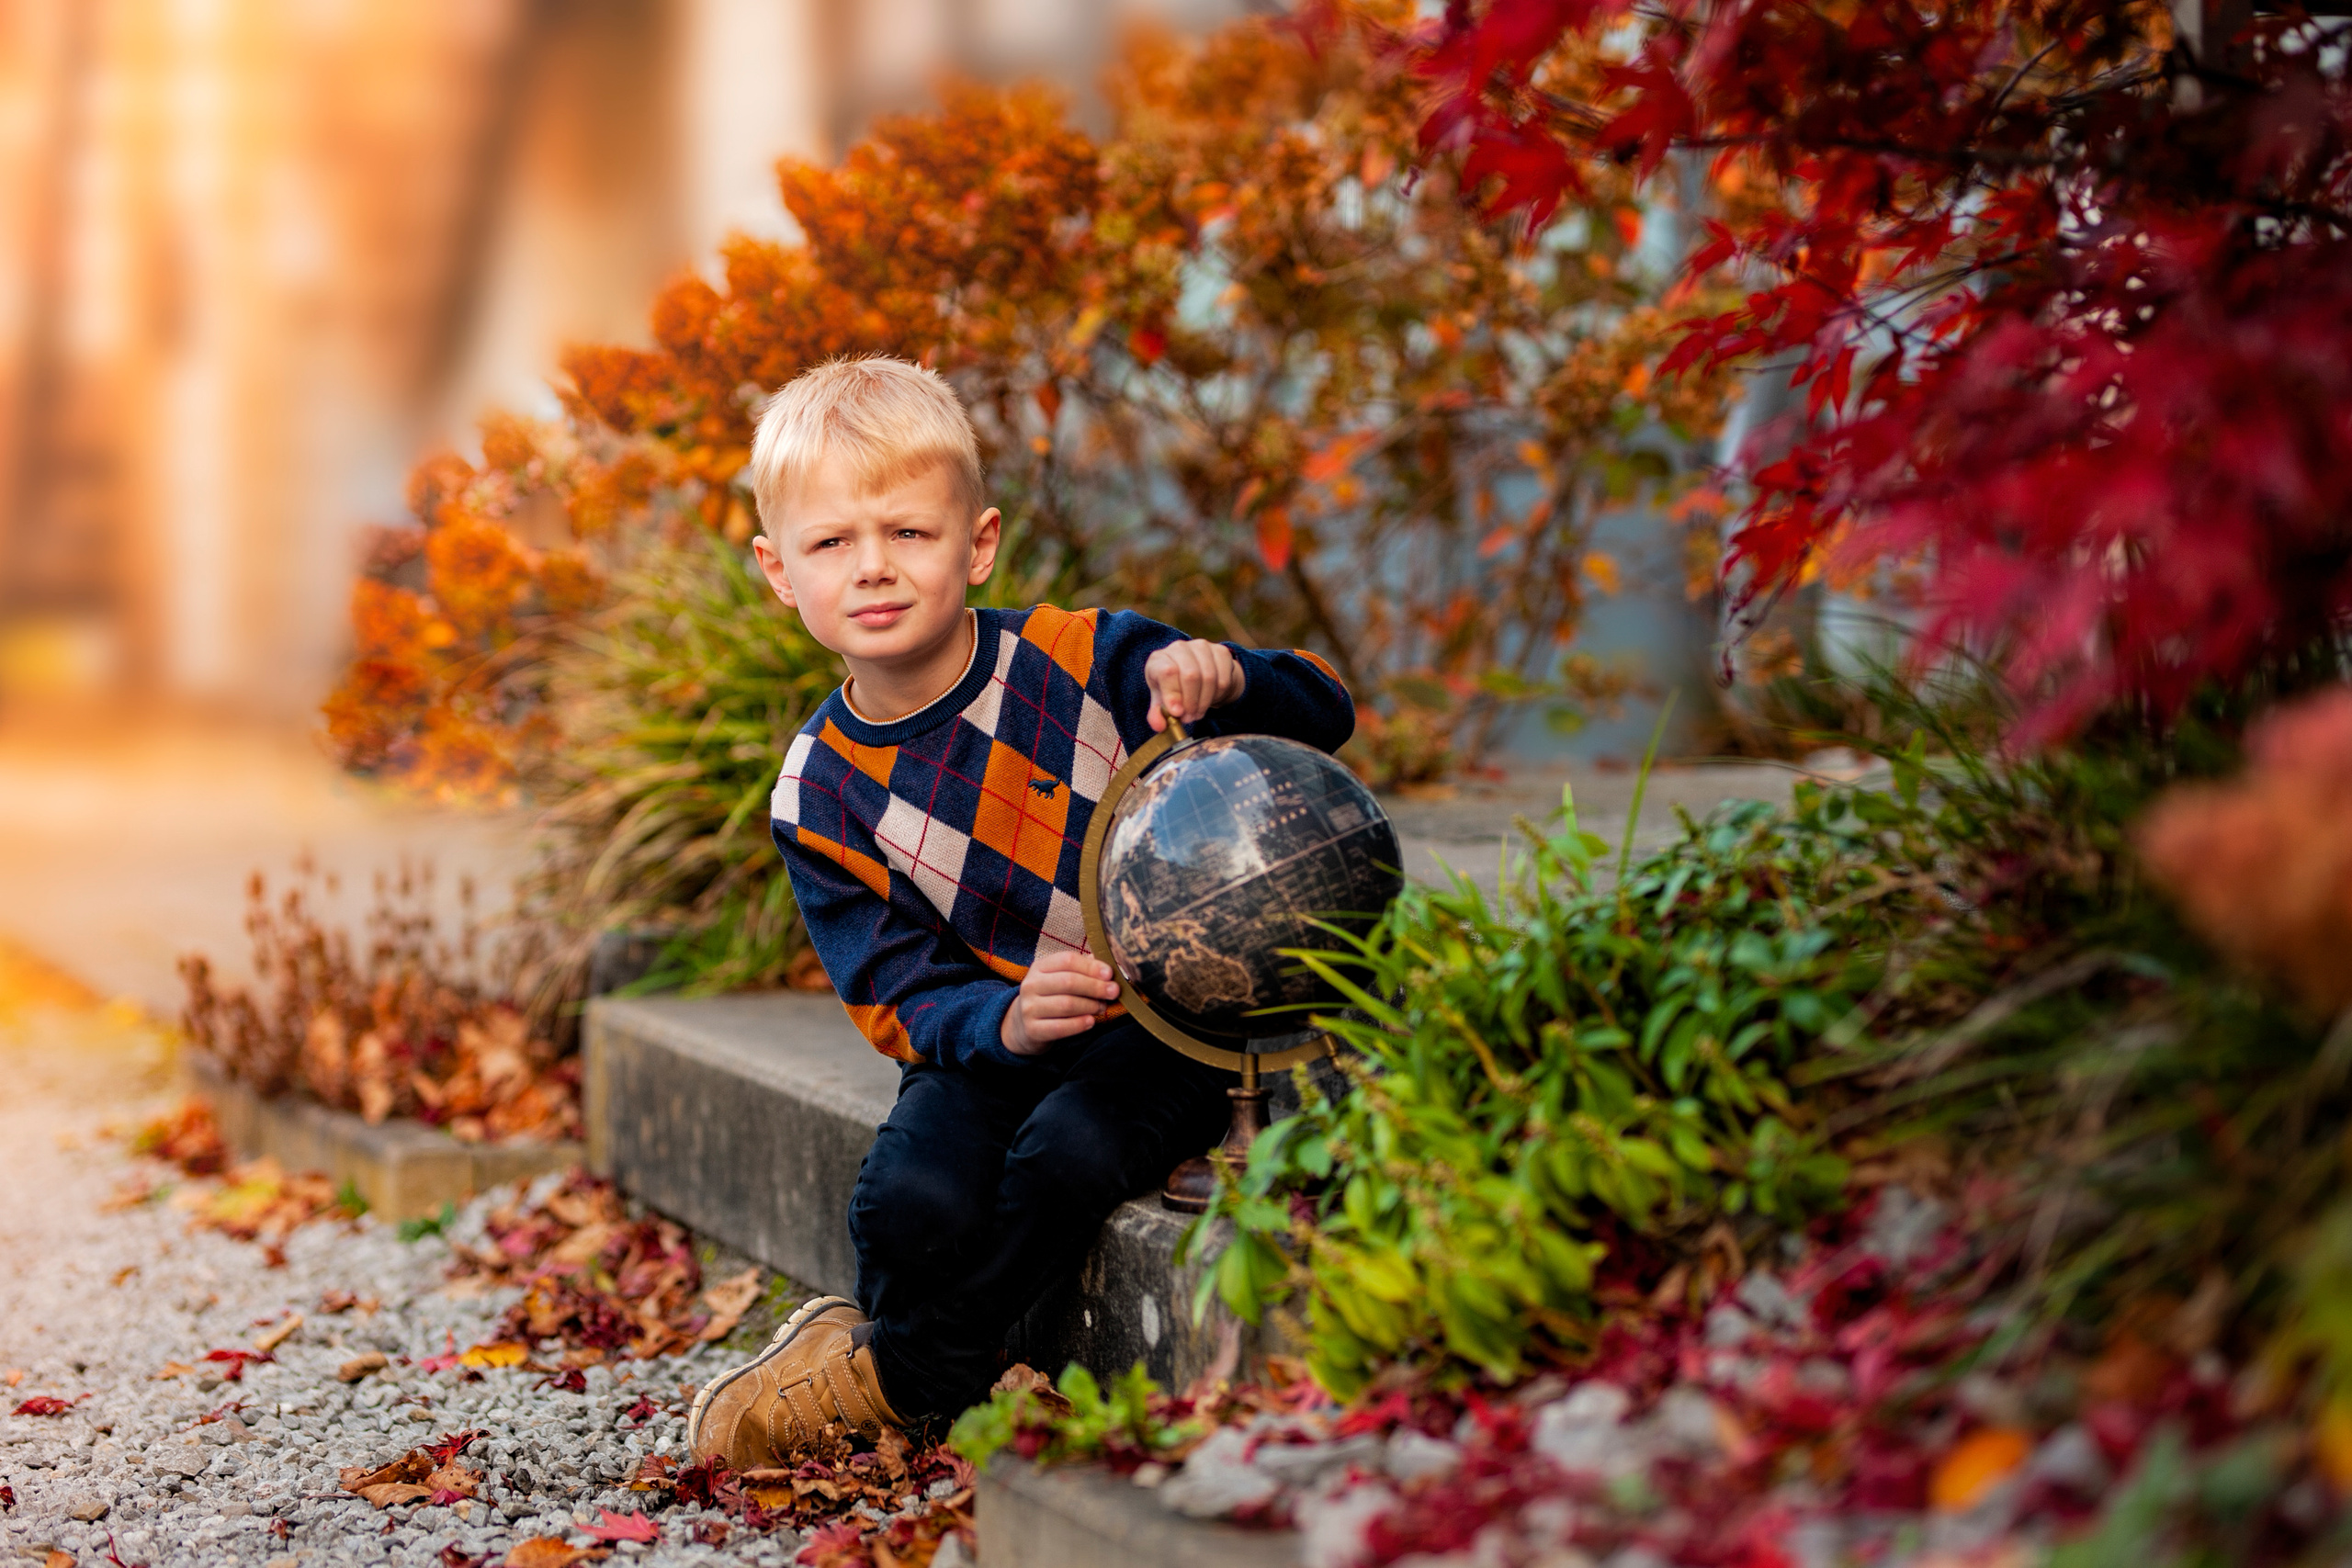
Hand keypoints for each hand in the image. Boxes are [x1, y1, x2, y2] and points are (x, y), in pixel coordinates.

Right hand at [1001, 951, 1121, 1055]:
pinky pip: (1060, 1027)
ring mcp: (1029, 1008)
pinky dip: (1079, 1024)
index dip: (1091, 967)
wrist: (1023, 1025)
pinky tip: (1091, 1021)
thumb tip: (1107, 967)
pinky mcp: (1032, 1029)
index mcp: (1039, 967)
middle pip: (1069, 982)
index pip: (1067, 960)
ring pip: (1066, 1004)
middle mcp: (1031, 985)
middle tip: (1113, 992)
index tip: (1109, 974)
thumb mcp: (1059, 978)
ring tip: (1102, 1007)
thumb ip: (1081, 970)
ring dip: (1090, 1006)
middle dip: (1095, 987)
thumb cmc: (1050, 997)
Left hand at [1144, 640, 1244, 732]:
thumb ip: (1157, 714)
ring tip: (1197, 712)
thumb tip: (1159, 725)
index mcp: (1159, 659)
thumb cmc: (1174, 688)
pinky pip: (1223, 679)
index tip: (1177, 713)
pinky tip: (1209, 699)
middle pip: (1190, 675)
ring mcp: (1201, 647)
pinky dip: (1217, 695)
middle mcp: (1179, 648)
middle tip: (1189, 717)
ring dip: (1204, 702)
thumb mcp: (1162, 701)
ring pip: (1209, 678)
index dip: (1173, 694)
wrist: (1198, 674)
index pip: (1167, 672)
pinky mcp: (1221, 652)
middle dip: (1191, 702)